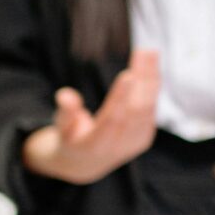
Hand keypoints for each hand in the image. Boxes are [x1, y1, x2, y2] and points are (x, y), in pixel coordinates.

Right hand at [21, 49, 160, 184]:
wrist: (86, 163)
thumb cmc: (70, 137)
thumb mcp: (61, 127)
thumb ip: (65, 111)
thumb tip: (65, 95)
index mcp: (96, 144)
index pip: (113, 119)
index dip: (121, 97)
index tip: (128, 74)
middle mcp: (119, 145)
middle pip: (135, 109)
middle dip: (142, 79)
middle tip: (145, 51)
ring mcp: (134, 143)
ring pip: (147, 106)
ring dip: (150, 78)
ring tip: (150, 52)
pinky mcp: (144, 137)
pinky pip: (151, 108)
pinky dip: (153, 86)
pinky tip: (152, 66)